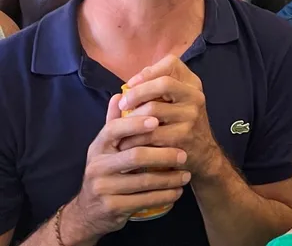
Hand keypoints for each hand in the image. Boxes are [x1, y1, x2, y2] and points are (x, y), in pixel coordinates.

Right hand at [65, 94, 190, 241]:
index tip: (158, 121)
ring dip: (169, 178)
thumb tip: (120, 94)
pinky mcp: (111, 208)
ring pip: (143, 181)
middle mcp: (97, 166)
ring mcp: (102, 189)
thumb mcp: (106, 148)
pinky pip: (143, 201)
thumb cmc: (105, 172)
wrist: (88, 213)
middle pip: (135, 156)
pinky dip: (163, 196)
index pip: (114, 129)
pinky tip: (177, 192)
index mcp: (98, 147)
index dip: (135, 124)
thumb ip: (115, 122)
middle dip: (163, 155)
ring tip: (186, 175)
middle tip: (184, 155)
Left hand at [117, 56, 221, 180]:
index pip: (172, 64)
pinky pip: (150, 134)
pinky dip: (133, 138)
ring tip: (120, 127)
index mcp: (192, 84)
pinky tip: (126, 143)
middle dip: (136, 93)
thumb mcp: (175, 102)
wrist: (201, 153)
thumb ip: (155, 90)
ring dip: (131, 118)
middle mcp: (195, 96)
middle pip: (163, 84)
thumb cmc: (179, 124)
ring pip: (153, 109)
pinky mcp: (183, 137)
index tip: (130, 84)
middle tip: (122, 105)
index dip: (148, 71)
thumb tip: (130, 84)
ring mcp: (191, 116)